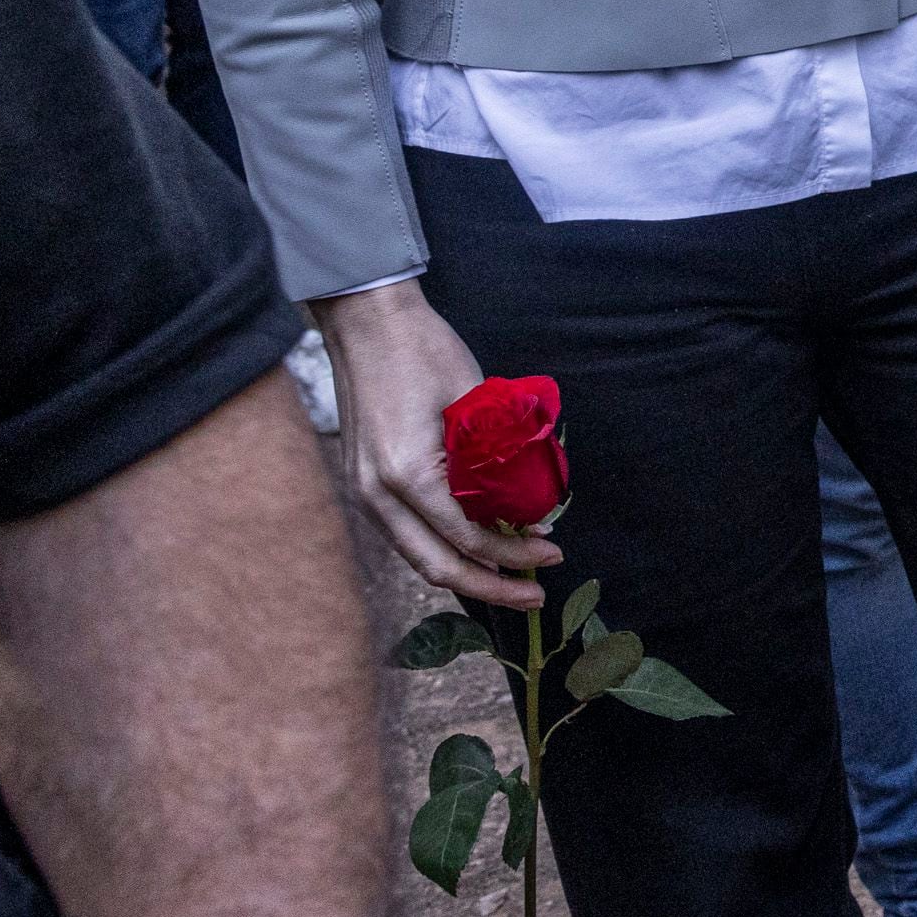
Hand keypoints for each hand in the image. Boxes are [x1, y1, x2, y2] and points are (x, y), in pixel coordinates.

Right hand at [309, 280, 562, 607]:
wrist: (367, 322)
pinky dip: (442, 548)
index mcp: (406, 473)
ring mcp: (364, 492)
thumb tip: (529, 500)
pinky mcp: (364, 483)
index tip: (552, 554)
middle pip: (436, 566)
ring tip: (511, 579)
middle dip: (490, 587)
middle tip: (536, 594)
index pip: (466, 538)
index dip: (512, 555)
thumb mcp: (474, 400)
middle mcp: (376, 494)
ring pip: (417, 557)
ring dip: (466, 572)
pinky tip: (476, 548)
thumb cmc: (422, 350)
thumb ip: (495, 455)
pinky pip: (406, 534)